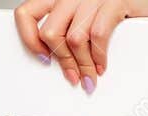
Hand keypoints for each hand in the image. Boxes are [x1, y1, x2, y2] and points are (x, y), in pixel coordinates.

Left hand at [13, 0, 147, 91]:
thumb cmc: (121, 10)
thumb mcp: (86, 19)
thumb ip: (68, 32)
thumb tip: (58, 65)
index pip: (27, 14)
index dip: (29, 39)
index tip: (42, 57)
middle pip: (50, 32)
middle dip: (62, 61)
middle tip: (74, 75)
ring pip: (73, 38)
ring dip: (82, 64)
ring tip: (90, 75)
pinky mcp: (115, 1)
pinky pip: (98, 34)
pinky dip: (99, 56)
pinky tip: (102, 63)